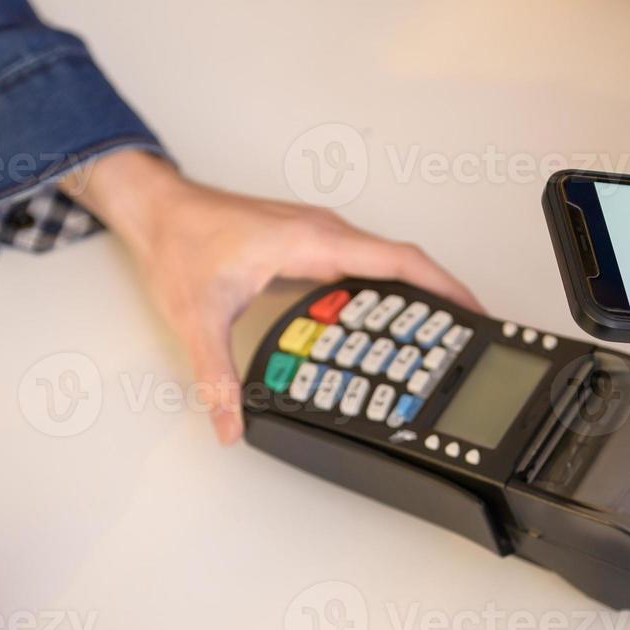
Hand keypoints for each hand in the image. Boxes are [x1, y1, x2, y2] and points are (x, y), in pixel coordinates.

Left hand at [71, 150, 481, 443]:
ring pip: (383, 260)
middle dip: (439, 298)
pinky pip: (362, 261)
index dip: (443, 287)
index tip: (473, 312)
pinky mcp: (308, 239)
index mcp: (313, 240)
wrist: (156, 207)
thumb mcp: (197, 319)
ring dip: (412, 293)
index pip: (398, 261)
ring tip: (432, 334)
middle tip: (463, 337)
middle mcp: (323, 230)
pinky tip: (381, 318)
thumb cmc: (178, 242)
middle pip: (402, 263)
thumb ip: (217, 377)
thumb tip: (231, 422)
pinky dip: (383, 288)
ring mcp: (318, 232)